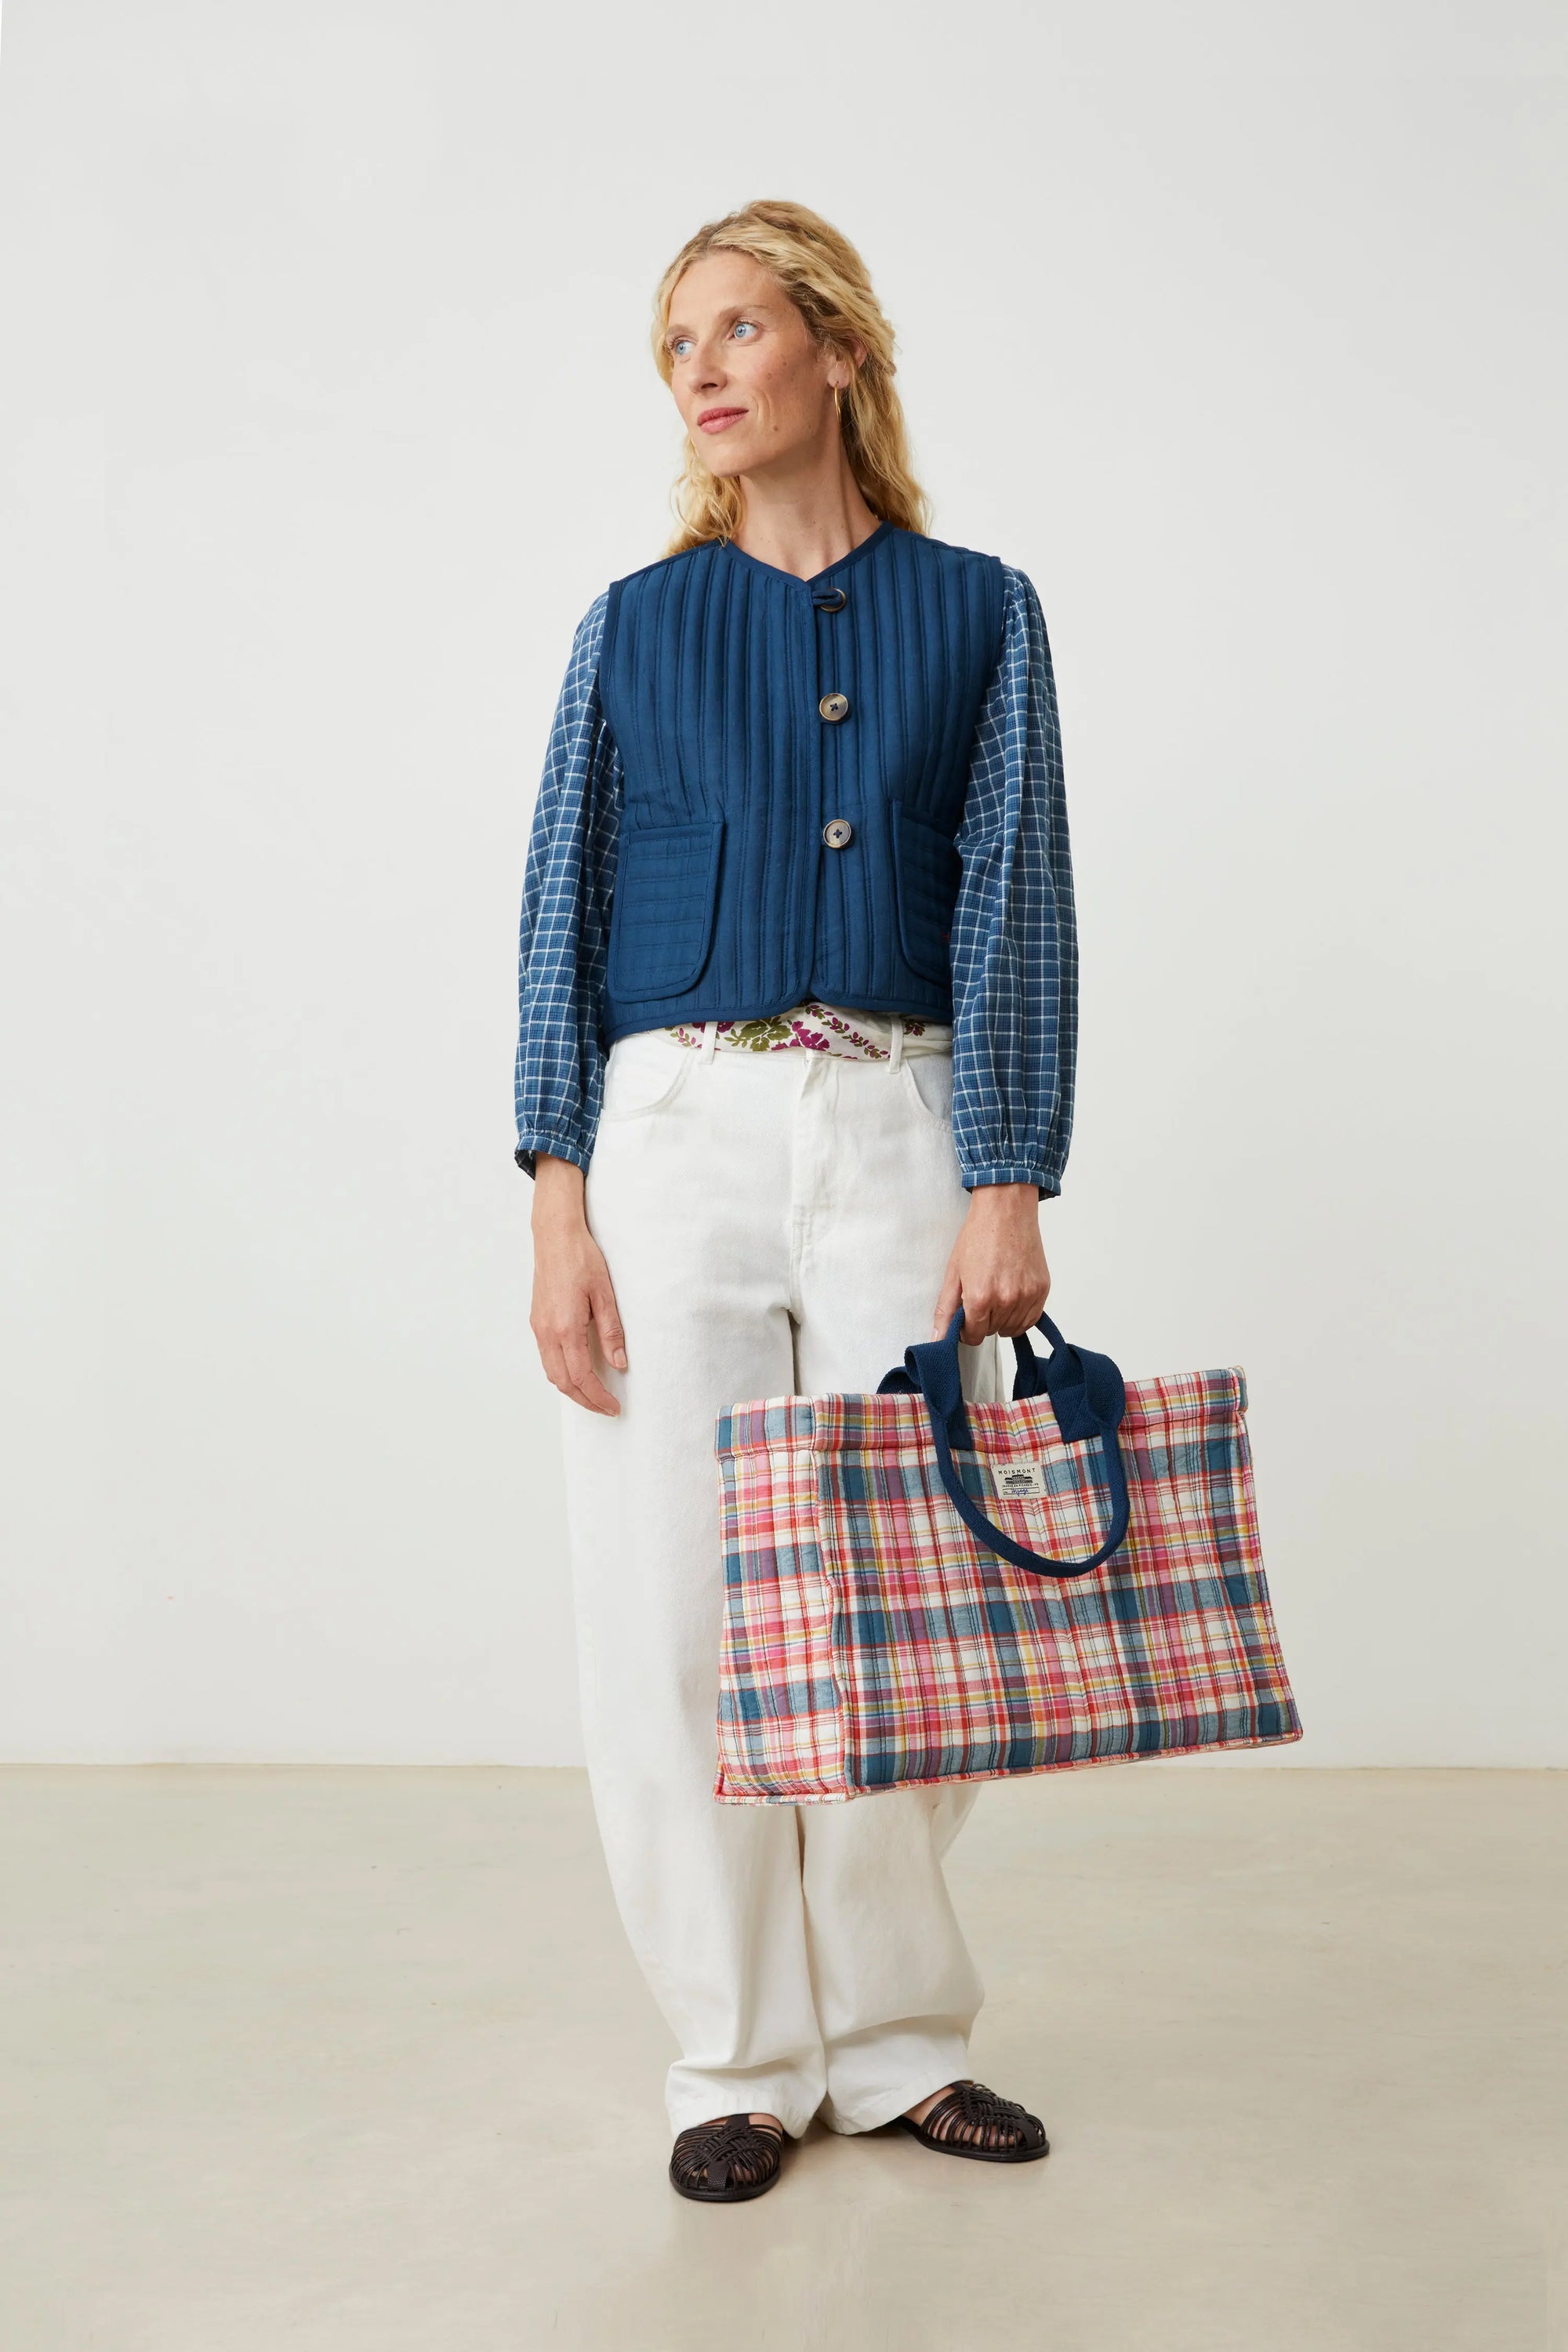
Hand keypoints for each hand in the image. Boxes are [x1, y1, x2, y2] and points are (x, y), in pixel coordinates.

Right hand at [529, 1155, 626, 1415]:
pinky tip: (577, 1371)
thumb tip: (619, 1364)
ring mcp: (538, 1327)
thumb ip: (611, 1332)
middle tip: (606, 1408)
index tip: (614, 1406)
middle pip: (562, 1382)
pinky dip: (561, 1373)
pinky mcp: (536, 1320)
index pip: (581, 1376)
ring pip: (551, 1372)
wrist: (555, 1236)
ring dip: (571, 1389)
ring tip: (594, 1395)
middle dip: (584, 1400)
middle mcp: (547, 1332)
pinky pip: (546, 1358)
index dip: (598, 1397)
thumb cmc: (582, 1259)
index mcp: (565, 1327)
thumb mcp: (605, 1294)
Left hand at [932, 1182, 1049, 1343]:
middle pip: (992, 1332)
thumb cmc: (978, 1236)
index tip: (966, 1315)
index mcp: (981, 1297)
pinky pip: (1031, 1319)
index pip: (974, 1336)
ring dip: (1002, 1318)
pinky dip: (1020, 1314)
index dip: (966, 1328)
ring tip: (996, 1291)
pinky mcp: (1042, 1290)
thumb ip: (945, 1310)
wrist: (1006, 1211)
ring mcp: (1027, 1295)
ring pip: (1012, 1328)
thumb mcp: (954, 1272)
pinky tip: (1012, 1297)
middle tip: (981, 1294)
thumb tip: (938, 1339)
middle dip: (983, 1320)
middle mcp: (1006, 1300)